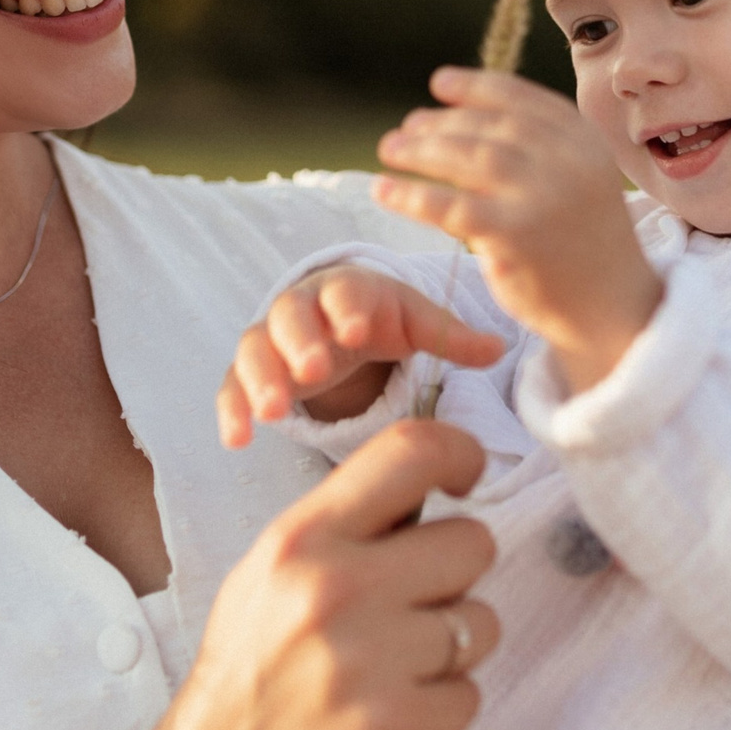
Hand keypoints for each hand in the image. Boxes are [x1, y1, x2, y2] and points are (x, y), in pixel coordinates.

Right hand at [0, 421, 502, 729]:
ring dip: (451, 648)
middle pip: (472, 541)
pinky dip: (440, 708)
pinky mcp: (398, 726)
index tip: (465, 478)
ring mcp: (370, 659)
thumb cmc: (244, 679)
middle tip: (407, 611)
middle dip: (453, 575)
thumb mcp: (267, 577)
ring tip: (390, 671)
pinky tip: (388, 716)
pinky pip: (470, 692)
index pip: (411, 452)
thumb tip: (431, 487)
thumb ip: (343, 530)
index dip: (459, 453)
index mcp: (300, 540)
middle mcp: (336, 587)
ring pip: (481, 621)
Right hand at [217, 265, 506, 447]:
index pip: (345, 293)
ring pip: (255, 351)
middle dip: (299, 341)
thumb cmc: (379, 318)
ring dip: (261, 378)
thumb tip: (499, 347)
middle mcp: (302, 309)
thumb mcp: (414, 322)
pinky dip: (232, 410)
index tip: (357, 331)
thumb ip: (450, 335)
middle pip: (291, 317)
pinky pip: (231, 387)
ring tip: (273, 413)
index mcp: (347, 290)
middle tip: (313, 370)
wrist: (335, 317)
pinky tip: (238, 440)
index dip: (348, 308)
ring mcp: (270, 340)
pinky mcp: (250, 373)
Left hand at [373, 67, 661, 391]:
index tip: (439, 83)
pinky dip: (412, 196)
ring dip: (422, 151)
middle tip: (404, 130)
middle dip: (442, 124)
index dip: (476, 87)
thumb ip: (537, 150)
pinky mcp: (516, 235)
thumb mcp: (575, 180)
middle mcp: (569, 160)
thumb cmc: (582, 243)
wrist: (613, 309)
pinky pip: (452, 207)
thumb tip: (460, 118)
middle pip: (491, 127)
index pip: (521, 99)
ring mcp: (544, 196)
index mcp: (585, 139)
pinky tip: (385, 191)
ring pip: (470, 158)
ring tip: (390, 150)